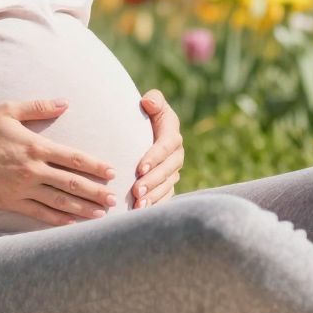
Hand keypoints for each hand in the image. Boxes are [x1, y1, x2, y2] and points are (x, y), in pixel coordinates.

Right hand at [0, 99, 118, 224]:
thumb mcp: (9, 109)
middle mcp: (31, 169)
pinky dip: (57, 220)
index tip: (111, 172)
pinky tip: (71, 223)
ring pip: (58, 201)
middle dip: (95, 192)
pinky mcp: (8, 201)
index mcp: (35, 146)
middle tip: (115, 198)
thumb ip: (40, 107)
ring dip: (82, 208)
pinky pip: (38, 213)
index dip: (95, 166)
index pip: (73, 158)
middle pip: (71, 183)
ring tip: (101, 214)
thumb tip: (66, 103)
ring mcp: (20, 188)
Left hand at [134, 89, 183, 207]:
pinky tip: (142, 213)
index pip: (165, 146)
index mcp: (172, 134)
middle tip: (136, 191)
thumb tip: (148, 102)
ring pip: (167, 186)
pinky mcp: (169, 184)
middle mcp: (176, 154)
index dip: (154, 158)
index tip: (139, 168)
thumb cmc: (145, 114)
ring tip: (139, 205)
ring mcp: (174, 171)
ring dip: (153, 196)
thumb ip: (153, 100)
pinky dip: (155, 205)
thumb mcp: (151, 103)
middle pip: (168, 170)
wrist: (145, 130)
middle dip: (152, 181)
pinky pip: (166, 197)